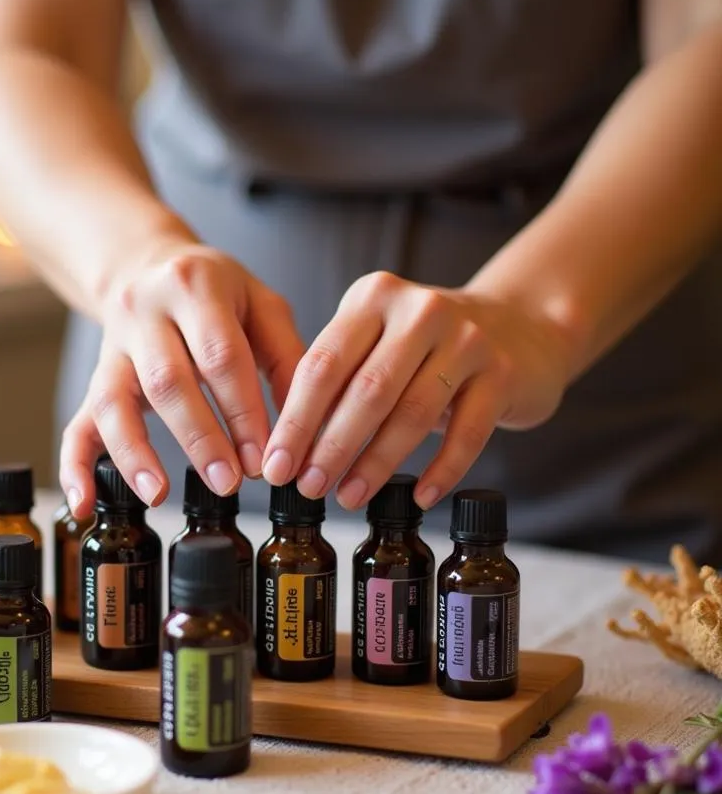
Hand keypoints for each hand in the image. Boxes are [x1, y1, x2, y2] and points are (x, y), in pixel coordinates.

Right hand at [60, 238, 304, 515]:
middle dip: (199, 437)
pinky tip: (84, 504)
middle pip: (166, 380)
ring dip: (135, 454)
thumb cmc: (217, 292)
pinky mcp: (95, 378)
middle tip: (229, 482)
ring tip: (159, 495)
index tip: (264, 457)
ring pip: (113, 402)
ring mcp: (111, 346)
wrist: (148, 265)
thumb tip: (307, 426)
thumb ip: (287, 357)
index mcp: (194, 285)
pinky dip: (76, 467)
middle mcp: (144, 311)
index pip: (220, 354)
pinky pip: (76, 423)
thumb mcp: (261, 304)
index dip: (242, 409)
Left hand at [262, 271, 572, 509]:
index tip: (276, 466)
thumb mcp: (375, 342)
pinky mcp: (502, 373)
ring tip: (349, 496)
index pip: (324, 364)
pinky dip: (441, 469)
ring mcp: (467, 339)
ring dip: (376, 463)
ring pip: (412, 413)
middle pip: (366, 390)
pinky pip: (468, 432)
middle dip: (331, 447)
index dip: (296, 421)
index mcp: (374, 297)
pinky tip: (419, 496)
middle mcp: (420, 310)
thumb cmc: (425, 347)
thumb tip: (288, 450)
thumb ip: (336, 380)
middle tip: (308, 487)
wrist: (518, 327)